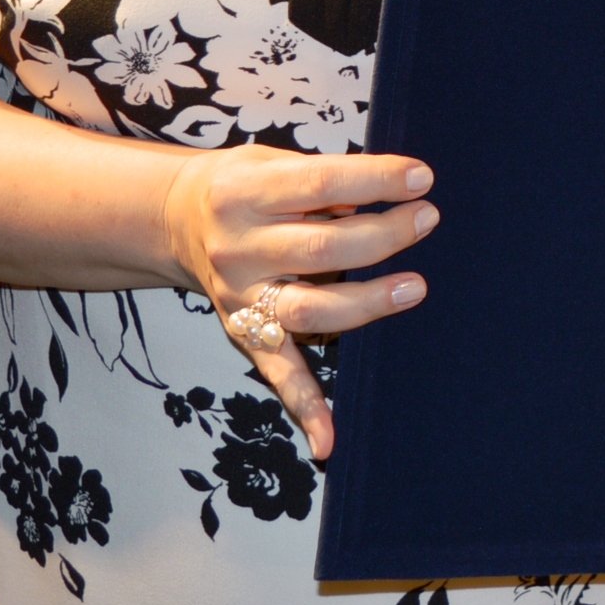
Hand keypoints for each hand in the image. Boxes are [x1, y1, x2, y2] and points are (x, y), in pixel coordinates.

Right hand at [161, 144, 439, 458]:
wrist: (178, 219)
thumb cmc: (244, 186)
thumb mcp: (270, 163)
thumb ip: (320, 180)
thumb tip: (382, 196)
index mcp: (247, 192)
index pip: (320, 182)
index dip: (375, 179)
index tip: (422, 178)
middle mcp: (239, 248)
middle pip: (322, 249)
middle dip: (383, 235)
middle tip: (427, 219)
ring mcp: (241, 297)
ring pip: (310, 311)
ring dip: (368, 303)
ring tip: (414, 286)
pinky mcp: (244, 335)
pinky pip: (278, 374)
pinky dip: (305, 409)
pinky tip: (330, 440)